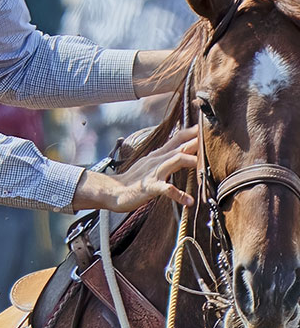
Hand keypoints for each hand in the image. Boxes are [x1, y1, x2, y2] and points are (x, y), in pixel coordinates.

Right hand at [72, 126, 197, 212]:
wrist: (114, 191)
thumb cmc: (134, 180)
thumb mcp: (150, 164)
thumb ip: (166, 157)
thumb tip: (182, 152)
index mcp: (158, 155)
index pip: (177, 138)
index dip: (192, 131)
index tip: (207, 126)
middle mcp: (157, 160)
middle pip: (180, 147)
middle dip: (197, 142)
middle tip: (213, 138)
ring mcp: (153, 172)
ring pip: (174, 161)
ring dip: (189, 160)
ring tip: (205, 166)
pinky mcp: (149, 187)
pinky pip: (166, 189)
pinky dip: (178, 194)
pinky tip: (189, 201)